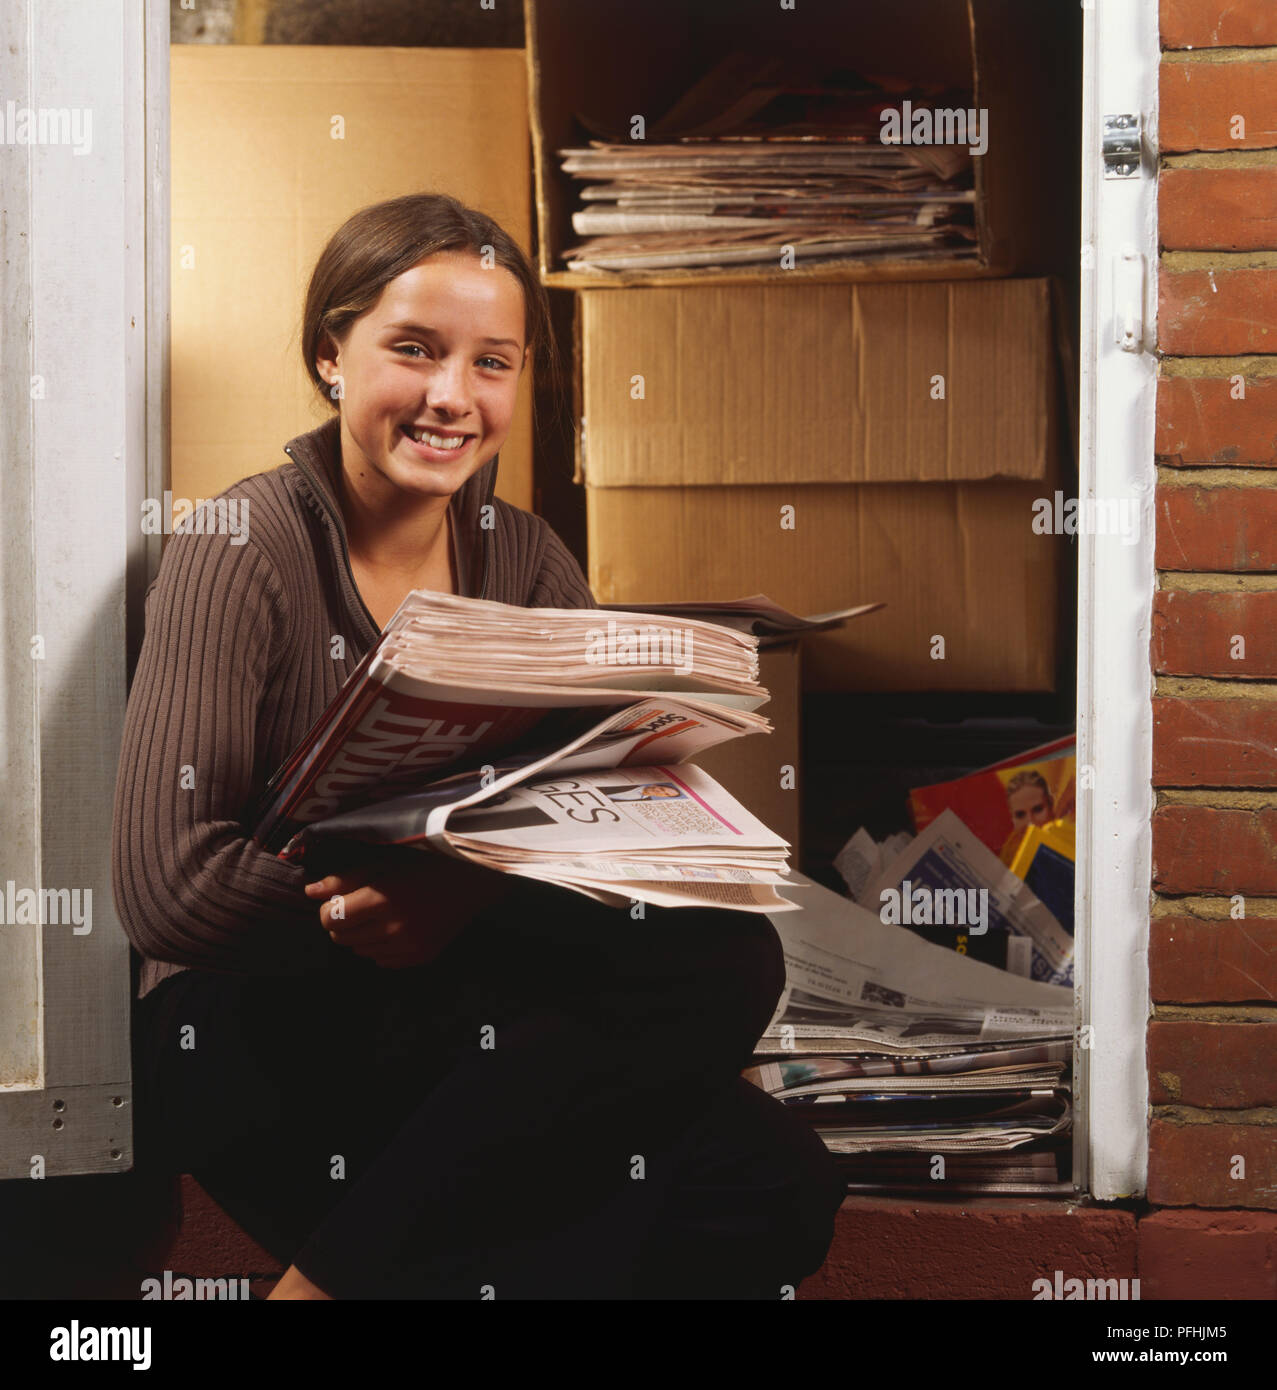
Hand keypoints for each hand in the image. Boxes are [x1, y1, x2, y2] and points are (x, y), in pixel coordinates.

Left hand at [304, 852, 511, 968]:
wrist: (473, 879)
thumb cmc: (426, 862)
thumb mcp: (384, 862)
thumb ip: (345, 878)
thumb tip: (310, 892)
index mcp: (382, 899)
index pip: (331, 918)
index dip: (328, 909)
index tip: (340, 899)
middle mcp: (393, 928)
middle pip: (341, 938)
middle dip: (342, 922)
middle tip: (359, 906)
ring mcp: (408, 946)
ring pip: (360, 951)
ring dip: (361, 935)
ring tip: (379, 915)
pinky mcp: (420, 957)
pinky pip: (383, 961)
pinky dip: (381, 947)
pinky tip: (395, 928)